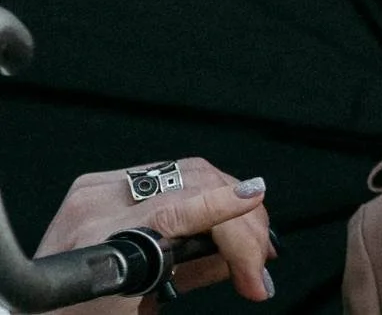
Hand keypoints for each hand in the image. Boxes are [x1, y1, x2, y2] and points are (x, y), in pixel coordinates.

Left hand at [33, 157, 274, 312]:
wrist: (31, 313)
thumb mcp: (138, 307)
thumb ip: (191, 274)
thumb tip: (239, 258)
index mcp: (99, 238)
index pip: (179, 210)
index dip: (225, 212)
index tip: (255, 210)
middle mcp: (97, 202)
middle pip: (195, 183)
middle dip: (242, 222)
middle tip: (259, 262)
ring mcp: (98, 187)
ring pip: (190, 172)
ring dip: (230, 204)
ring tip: (250, 242)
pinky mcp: (99, 183)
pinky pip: (171, 176)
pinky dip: (204, 196)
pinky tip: (220, 221)